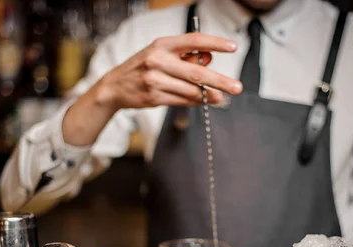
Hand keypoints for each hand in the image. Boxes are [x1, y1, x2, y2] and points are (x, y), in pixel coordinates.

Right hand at [95, 32, 241, 109]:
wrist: (116, 86)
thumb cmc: (144, 66)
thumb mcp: (161, 53)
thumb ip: (184, 56)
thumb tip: (209, 59)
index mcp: (162, 44)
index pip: (194, 40)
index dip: (215, 43)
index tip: (232, 47)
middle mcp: (158, 60)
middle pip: (196, 72)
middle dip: (220, 81)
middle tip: (236, 87)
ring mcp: (155, 80)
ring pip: (191, 90)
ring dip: (210, 95)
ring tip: (222, 97)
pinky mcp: (154, 97)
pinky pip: (182, 100)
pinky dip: (196, 101)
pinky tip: (204, 100)